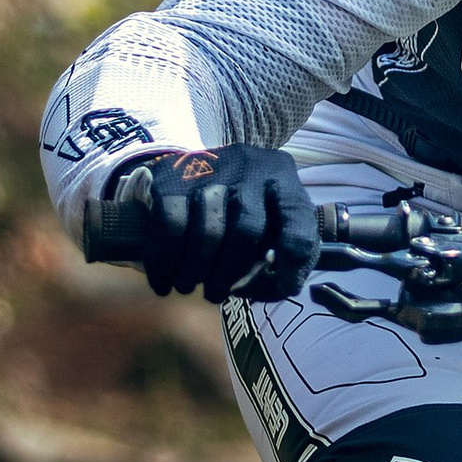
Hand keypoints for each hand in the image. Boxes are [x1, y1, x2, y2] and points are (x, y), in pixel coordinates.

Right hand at [82, 145, 315, 302]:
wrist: (195, 168)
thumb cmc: (244, 206)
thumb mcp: (274, 220)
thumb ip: (284, 254)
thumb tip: (279, 286)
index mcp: (284, 179)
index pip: (298, 229)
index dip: (292, 268)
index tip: (281, 288)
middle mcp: (251, 167)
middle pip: (246, 232)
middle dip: (230, 273)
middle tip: (217, 294)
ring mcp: (210, 169)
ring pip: (207, 233)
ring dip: (196, 271)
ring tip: (188, 287)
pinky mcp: (173, 176)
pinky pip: (170, 227)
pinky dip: (165, 262)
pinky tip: (164, 281)